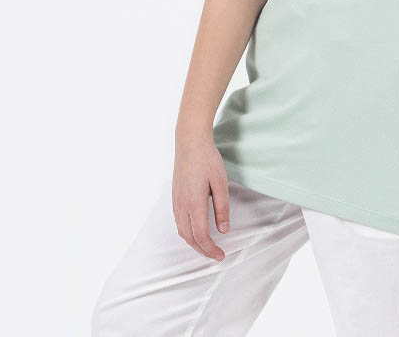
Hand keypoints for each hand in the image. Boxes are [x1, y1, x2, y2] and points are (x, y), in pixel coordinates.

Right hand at [172, 132, 229, 260]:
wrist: (190, 142)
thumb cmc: (207, 159)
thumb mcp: (220, 182)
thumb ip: (222, 208)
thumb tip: (224, 230)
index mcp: (194, 203)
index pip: (200, 235)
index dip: (210, 249)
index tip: (221, 255)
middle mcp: (181, 205)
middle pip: (189, 237)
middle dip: (202, 250)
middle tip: (216, 255)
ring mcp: (176, 201)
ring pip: (182, 231)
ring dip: (194, 243)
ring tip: (207, 246)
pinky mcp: (175, 196)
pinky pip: (178, 222)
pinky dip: (187, 232)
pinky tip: (195, 230)